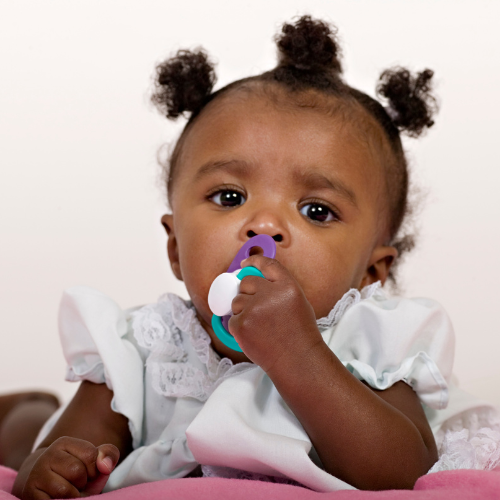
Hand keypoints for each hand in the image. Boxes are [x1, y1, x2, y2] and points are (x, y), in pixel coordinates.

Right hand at [20, 436, 118, 498]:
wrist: (44, 487)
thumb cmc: (75, 475)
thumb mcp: (94, 463)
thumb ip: (108, 455)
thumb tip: (105, 465)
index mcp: (64, 443)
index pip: (91, 455)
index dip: (94, 469)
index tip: (87, 473)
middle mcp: (46, 455)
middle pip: (77, 471)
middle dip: (82, 483)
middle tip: (76, 485)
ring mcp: (35, 475)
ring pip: (64, 490)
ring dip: (73, 496)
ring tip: (69, 493)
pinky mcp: (29, 493)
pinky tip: (60, 499)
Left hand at [228, 255, 322, 372]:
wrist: (298, 361)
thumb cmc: (300, 333)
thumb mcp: (298, 301)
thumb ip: (279, 287)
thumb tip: (253, 277)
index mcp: (287, 285)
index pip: (266, 264)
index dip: (253, 261)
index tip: (245, 264)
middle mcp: (270, 294)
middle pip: (247, 281)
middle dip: (248, 292)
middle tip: (258, 309)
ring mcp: (254, 309)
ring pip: (237, 300)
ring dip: (243, 310)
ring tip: (260, 326)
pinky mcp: (241, 324)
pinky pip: (232, 318)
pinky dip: (239, 326)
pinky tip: (254, 335)